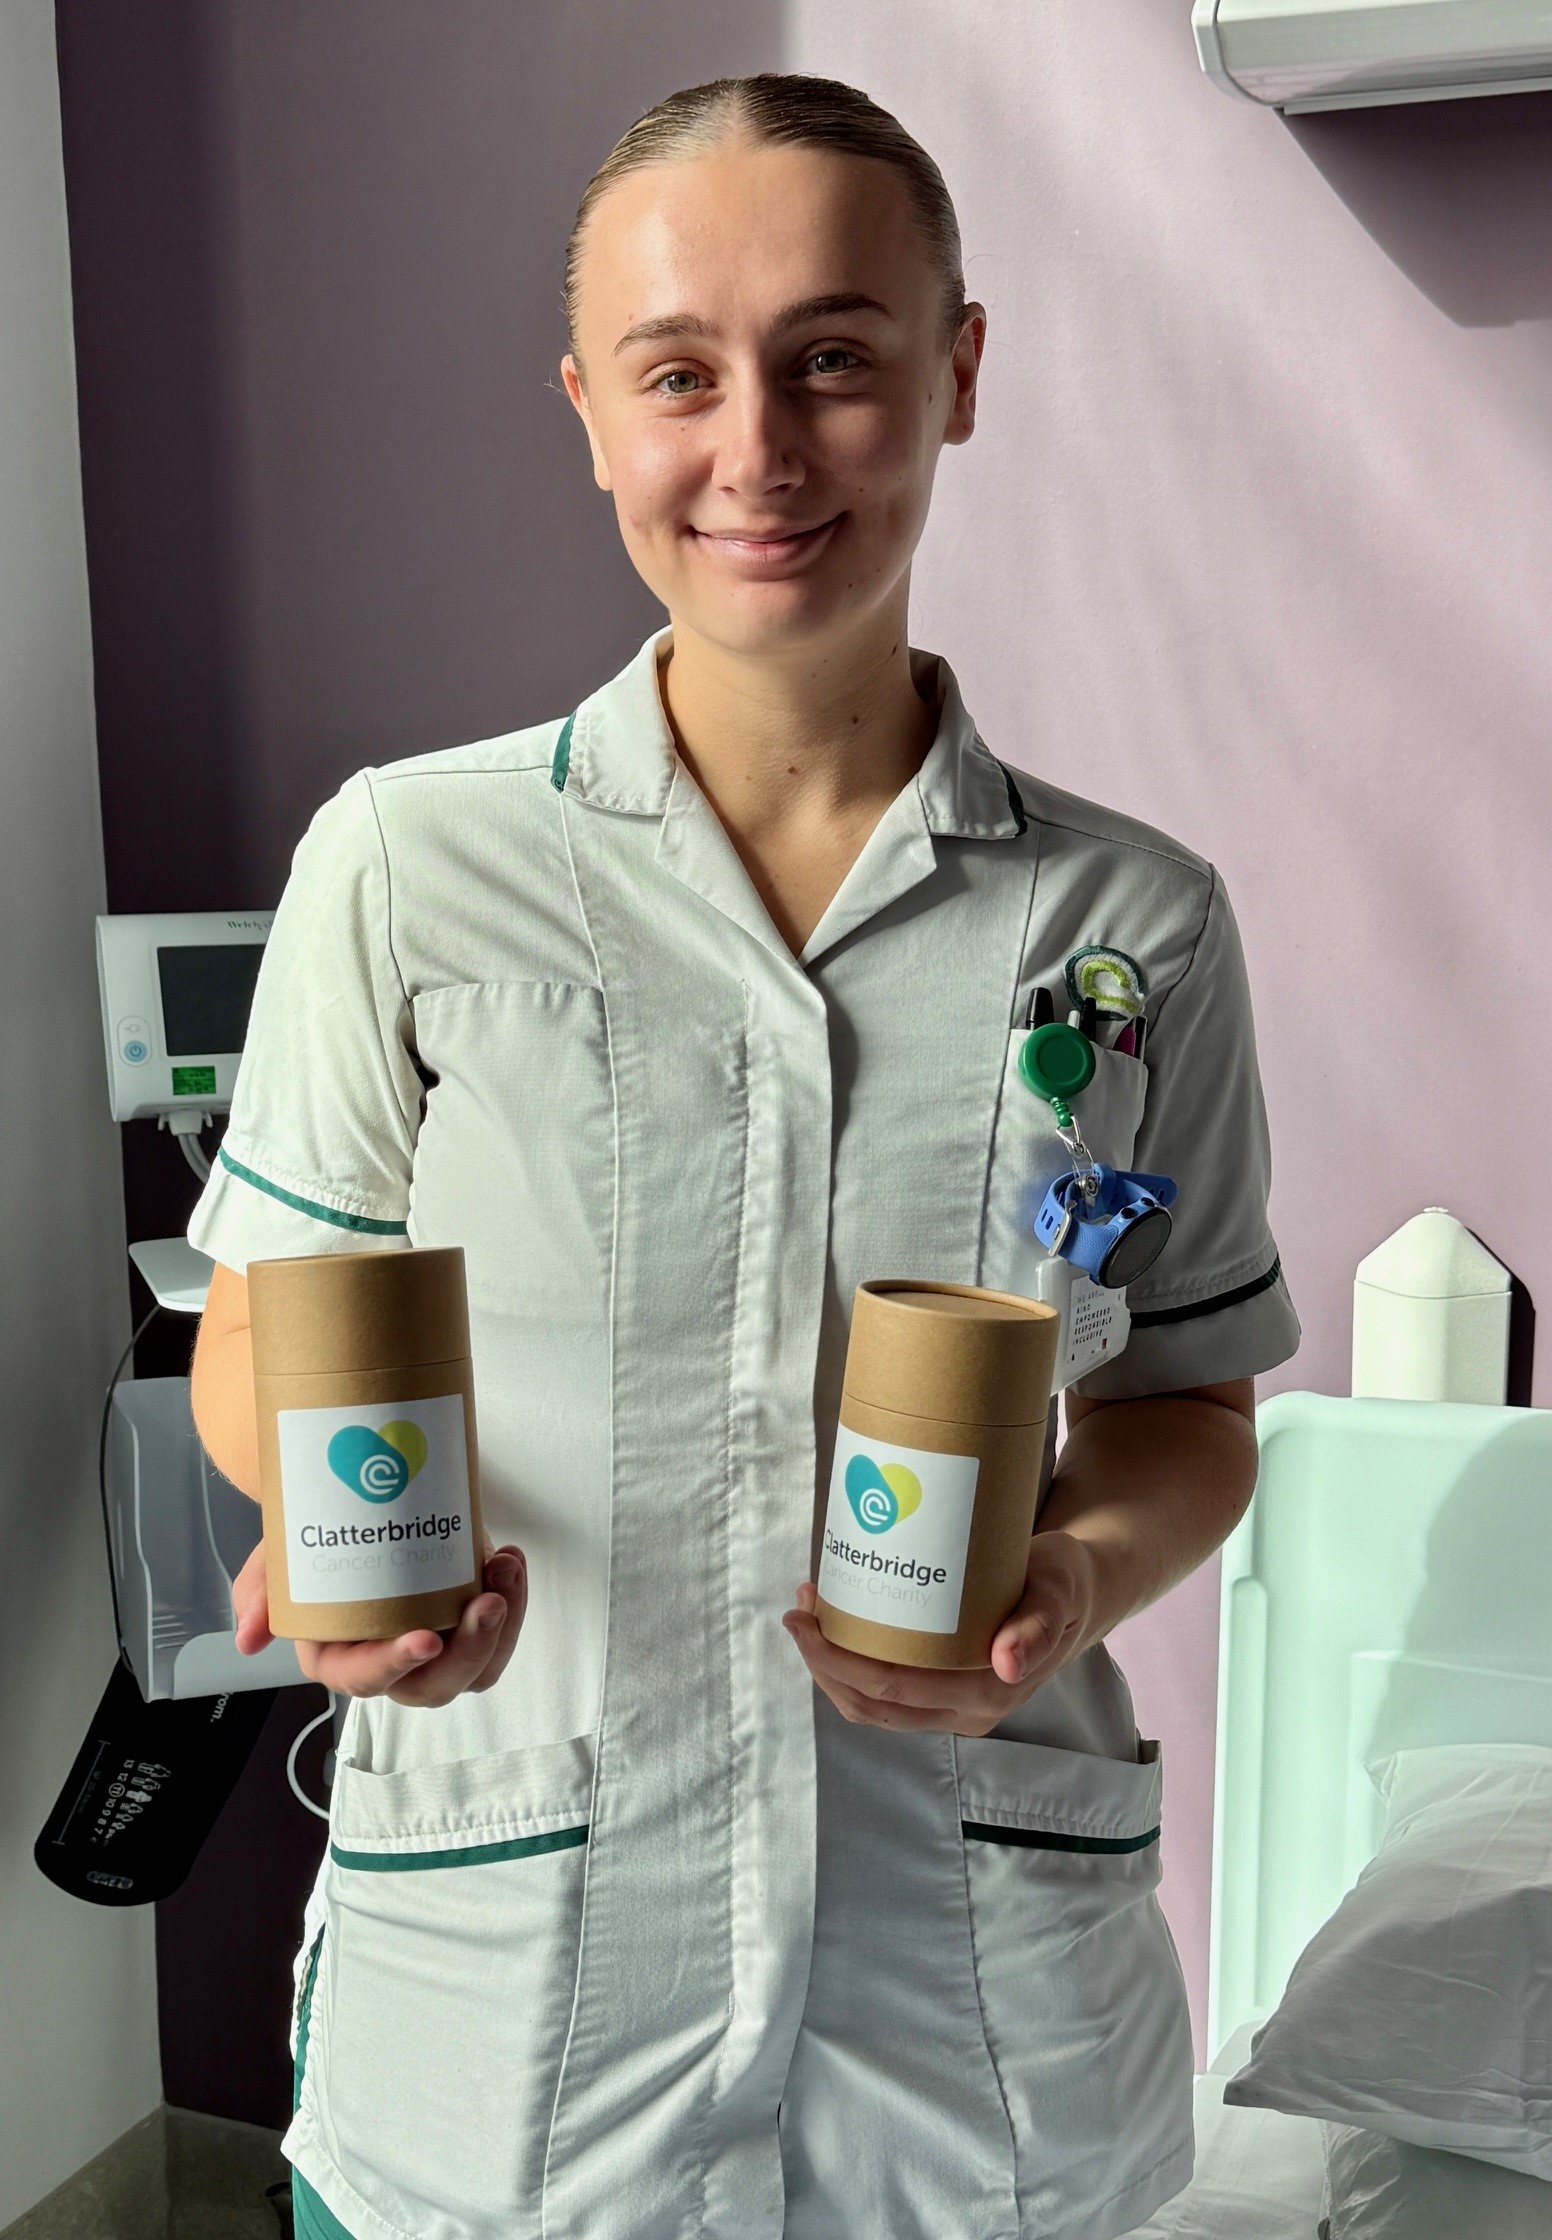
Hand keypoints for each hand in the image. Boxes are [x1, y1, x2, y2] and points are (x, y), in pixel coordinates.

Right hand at [232, 1536, 526, 1706]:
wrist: (360, 1501)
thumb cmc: (317, 1539)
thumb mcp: (281, 1555)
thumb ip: (260, 1591)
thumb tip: (247, 1637)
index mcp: (340, 1656)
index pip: (365, 1679)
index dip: (395, 1666)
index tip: (425, 1638)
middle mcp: (392, 1660)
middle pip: (434, 1685)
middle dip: (469, 1651)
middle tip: (488, 1602)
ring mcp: (437, 1643)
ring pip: (477, 1667)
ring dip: (503, 1627)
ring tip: (506, 1570)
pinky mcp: (468, 1620)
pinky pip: (501, 1634)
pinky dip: (515, 1600)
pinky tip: (509, 1561)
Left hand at [781, 1529, 1099, 1736]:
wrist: (1074, 1592)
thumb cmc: (1060, 1581)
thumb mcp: (1055, 1589)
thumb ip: (1037, 1622)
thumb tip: (1006, 1664)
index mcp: (988, 1692)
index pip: (895, 1689)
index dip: (838, 1660)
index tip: (806, 1616)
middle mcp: (968, 1712)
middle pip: (873, 1705)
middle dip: (823, 1662)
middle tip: (799, 1608)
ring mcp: (953, 1708)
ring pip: (872, 1707)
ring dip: (831, 1667)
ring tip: (810, 1611)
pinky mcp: (944, 1694)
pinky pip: (886, 1694)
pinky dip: (851, 1666)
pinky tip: (839, 1624)